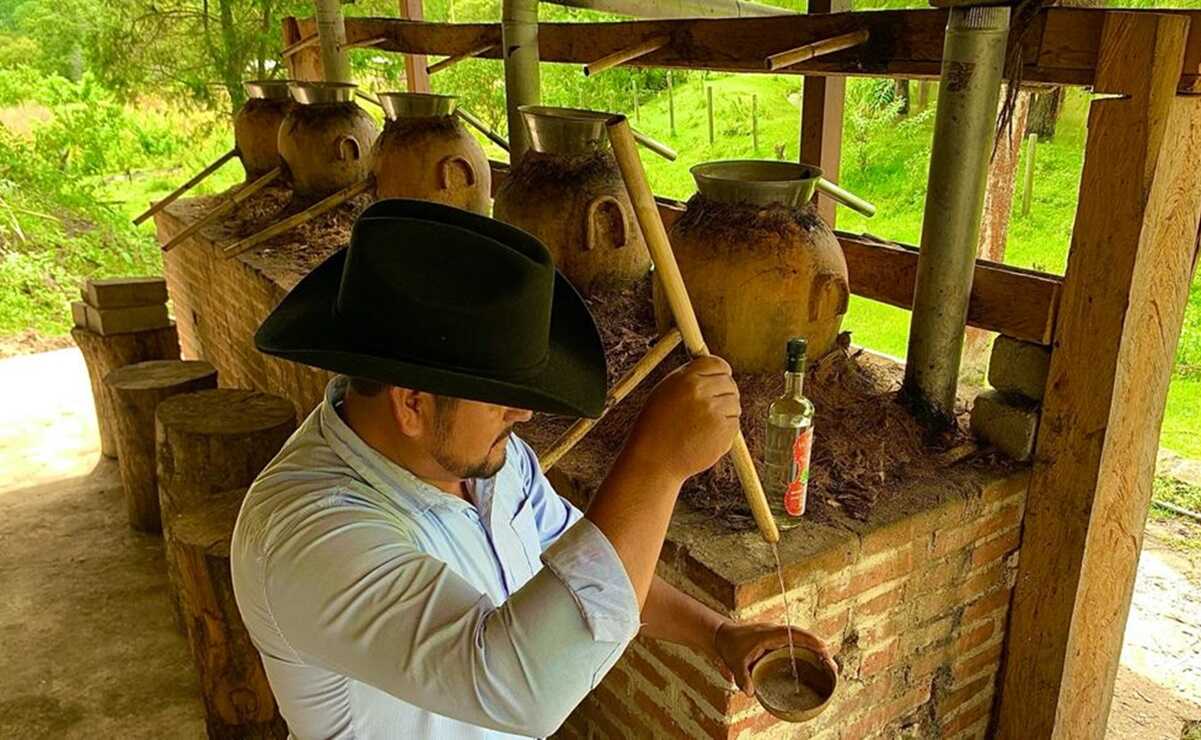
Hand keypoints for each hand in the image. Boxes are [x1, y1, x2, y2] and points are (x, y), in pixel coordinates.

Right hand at [626, 355, 740, 481]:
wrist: (654, 459)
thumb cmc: (656, 426)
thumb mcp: (665, 391)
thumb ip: (689, 377)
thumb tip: (712, 368)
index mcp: (685, 378)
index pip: (717, 364)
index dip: (721, 371)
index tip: (720, 378)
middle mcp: (701, 392)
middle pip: (729, 383)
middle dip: (724, 392)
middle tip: (712, 406)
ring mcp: (714, 412)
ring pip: (734, 404)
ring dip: (724, 412)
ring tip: (702, 425)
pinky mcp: (724, 431)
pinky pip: (734, 424)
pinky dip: (724, 430)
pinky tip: (705, 437)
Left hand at [713, 620, 836, 695]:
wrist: (723, 634)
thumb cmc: (730, 647)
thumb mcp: (735, 664)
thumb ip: (742, 678)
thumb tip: (750, 694)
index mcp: (768, 634)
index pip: (792, 634)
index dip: (809, 640)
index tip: (823, 648)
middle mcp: (775, 631)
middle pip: (802, 636)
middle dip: (818, 647)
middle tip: (832, 663)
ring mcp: (777, 634)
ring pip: (801, 638)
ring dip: (815, 648)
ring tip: (830, 664)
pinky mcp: (778, 638)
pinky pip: (796, 641)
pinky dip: (808, 649)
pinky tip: (817, 660)